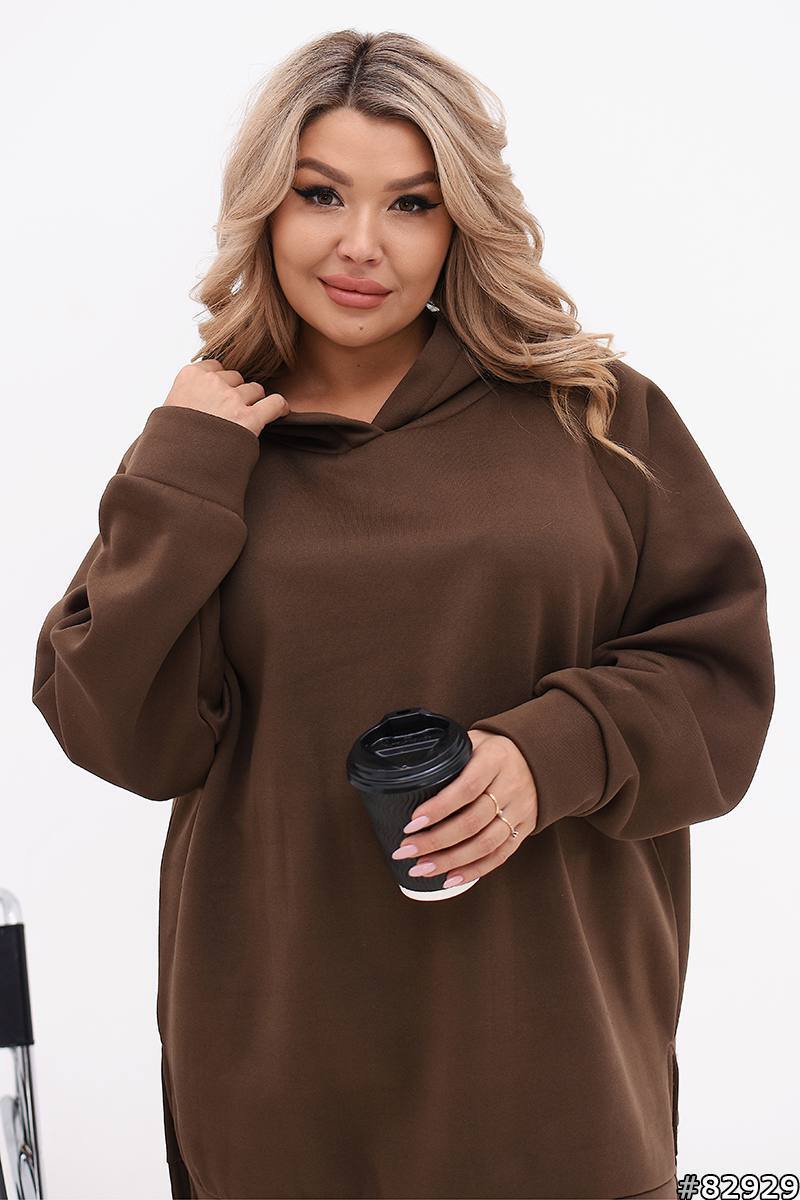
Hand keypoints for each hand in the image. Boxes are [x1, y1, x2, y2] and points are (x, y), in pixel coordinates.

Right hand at [164, 359, 288, 436]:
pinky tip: (280, 412)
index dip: (220, 383)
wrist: (175, 468)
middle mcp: (212, 383)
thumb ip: (185, 396)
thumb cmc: (168, 443)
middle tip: (229, 414)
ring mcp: (231, 399)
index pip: (216, 367)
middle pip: (236, 378)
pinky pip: (274, 403)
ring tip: (245, 421)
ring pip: (255, 390)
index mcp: (191, 376)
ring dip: (253, 403)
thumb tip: (196, 399)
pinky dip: (279, 407)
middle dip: (236, 393)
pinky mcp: (249, 418)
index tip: (218, 397)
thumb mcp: (167, 410)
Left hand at [390, 729, 538, 888]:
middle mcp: (511, 786)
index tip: (412, 823)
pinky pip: (500, 856)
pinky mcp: (525, 828)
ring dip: (450, 861)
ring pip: (485, 844)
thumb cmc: (493, 750)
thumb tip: (412, 783)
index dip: (439, 809)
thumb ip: (450, 760)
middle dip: (436, 841)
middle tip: (406, 851)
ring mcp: (520, 810)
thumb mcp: (474, 741)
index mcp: (496, 759)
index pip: (467, 788)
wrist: (536, 755)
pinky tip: (450, 877)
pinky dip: (474, 870)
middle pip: (472, 822)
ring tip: (420, 868)